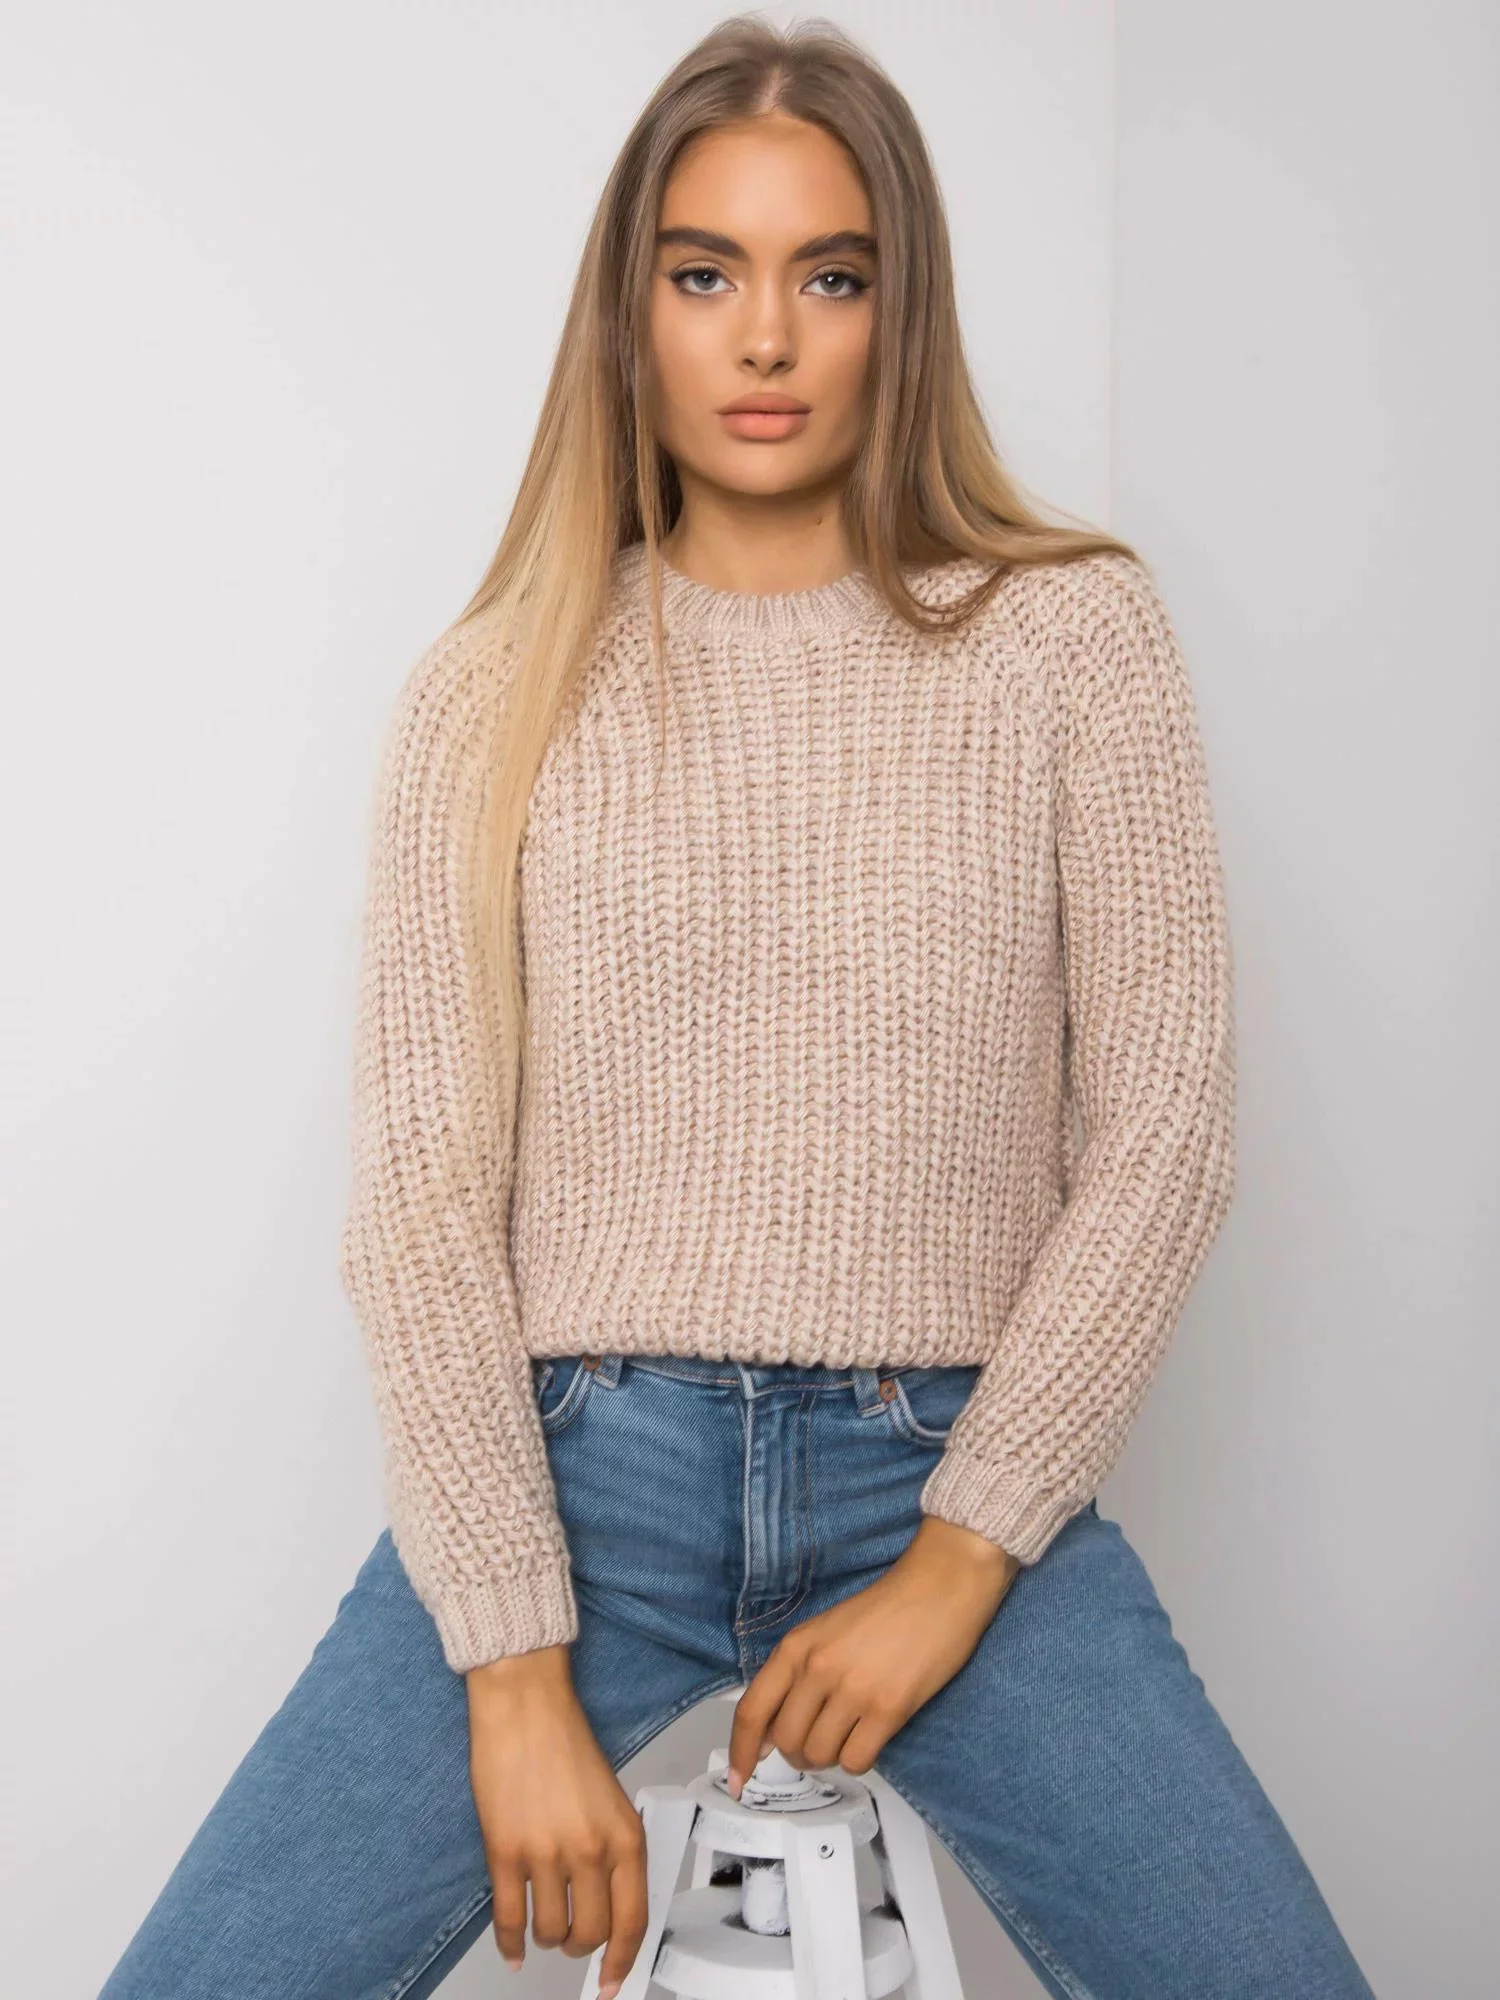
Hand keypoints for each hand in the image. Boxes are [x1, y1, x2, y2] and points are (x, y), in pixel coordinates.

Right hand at [466, 1643, 646, 1999]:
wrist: (523, 1705)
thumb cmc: (563, 1740)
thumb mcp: (608, 1797)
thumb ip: (611, 1847)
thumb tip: (607, 1899)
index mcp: (623, 1833)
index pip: (632, 1918)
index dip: (622, 1960)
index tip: (612, 1980)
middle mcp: (590, 1848)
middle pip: (590, 1933)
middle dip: (581, 1945)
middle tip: (573, 1936)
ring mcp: (546, 1853)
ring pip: (550, 1931)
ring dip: (547, 1937)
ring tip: (543, 1923)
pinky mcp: (505, 1851)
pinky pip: (509, 1917)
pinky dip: (509, 1942)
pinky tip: (512, 1947)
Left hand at [725, 1516, 1019, 1796]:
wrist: (939, 1588)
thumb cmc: (885, 1608)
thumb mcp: (825, 1631)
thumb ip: (796, 1675)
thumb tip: (770, 1733)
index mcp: (797, 1646)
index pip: (752, 1711)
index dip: (739, 1752)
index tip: (737, 1780)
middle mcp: (818, 1669)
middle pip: (786, 1741)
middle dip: (798, 1753)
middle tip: (818, 1743)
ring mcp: (853, 1690)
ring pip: (819, 1755)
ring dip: (829, 1757)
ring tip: (846, 1736)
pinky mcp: (889, 1708)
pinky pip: (856, 1760)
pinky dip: (858, 1760)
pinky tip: (870, 1739)